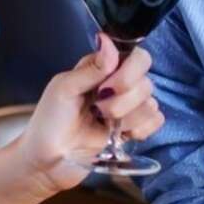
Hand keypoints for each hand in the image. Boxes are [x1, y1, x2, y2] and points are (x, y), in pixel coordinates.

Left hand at [0, 35, 162, 203]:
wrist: (47, 162)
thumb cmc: (48, 123)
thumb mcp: (64, 89)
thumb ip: (91, 68)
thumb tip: (108, 40)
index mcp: (101, 69)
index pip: (136, 57)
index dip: (129, 72)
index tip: (106, 88)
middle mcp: (117, 85)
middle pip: (146, 81)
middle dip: (123, 100)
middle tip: (98, 109)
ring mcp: (126, 108)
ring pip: (151, 103)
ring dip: (128, 117)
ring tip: (103, 124)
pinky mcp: (132, 130)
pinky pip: (155, 122)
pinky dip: (141, 129)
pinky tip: (121, 134)